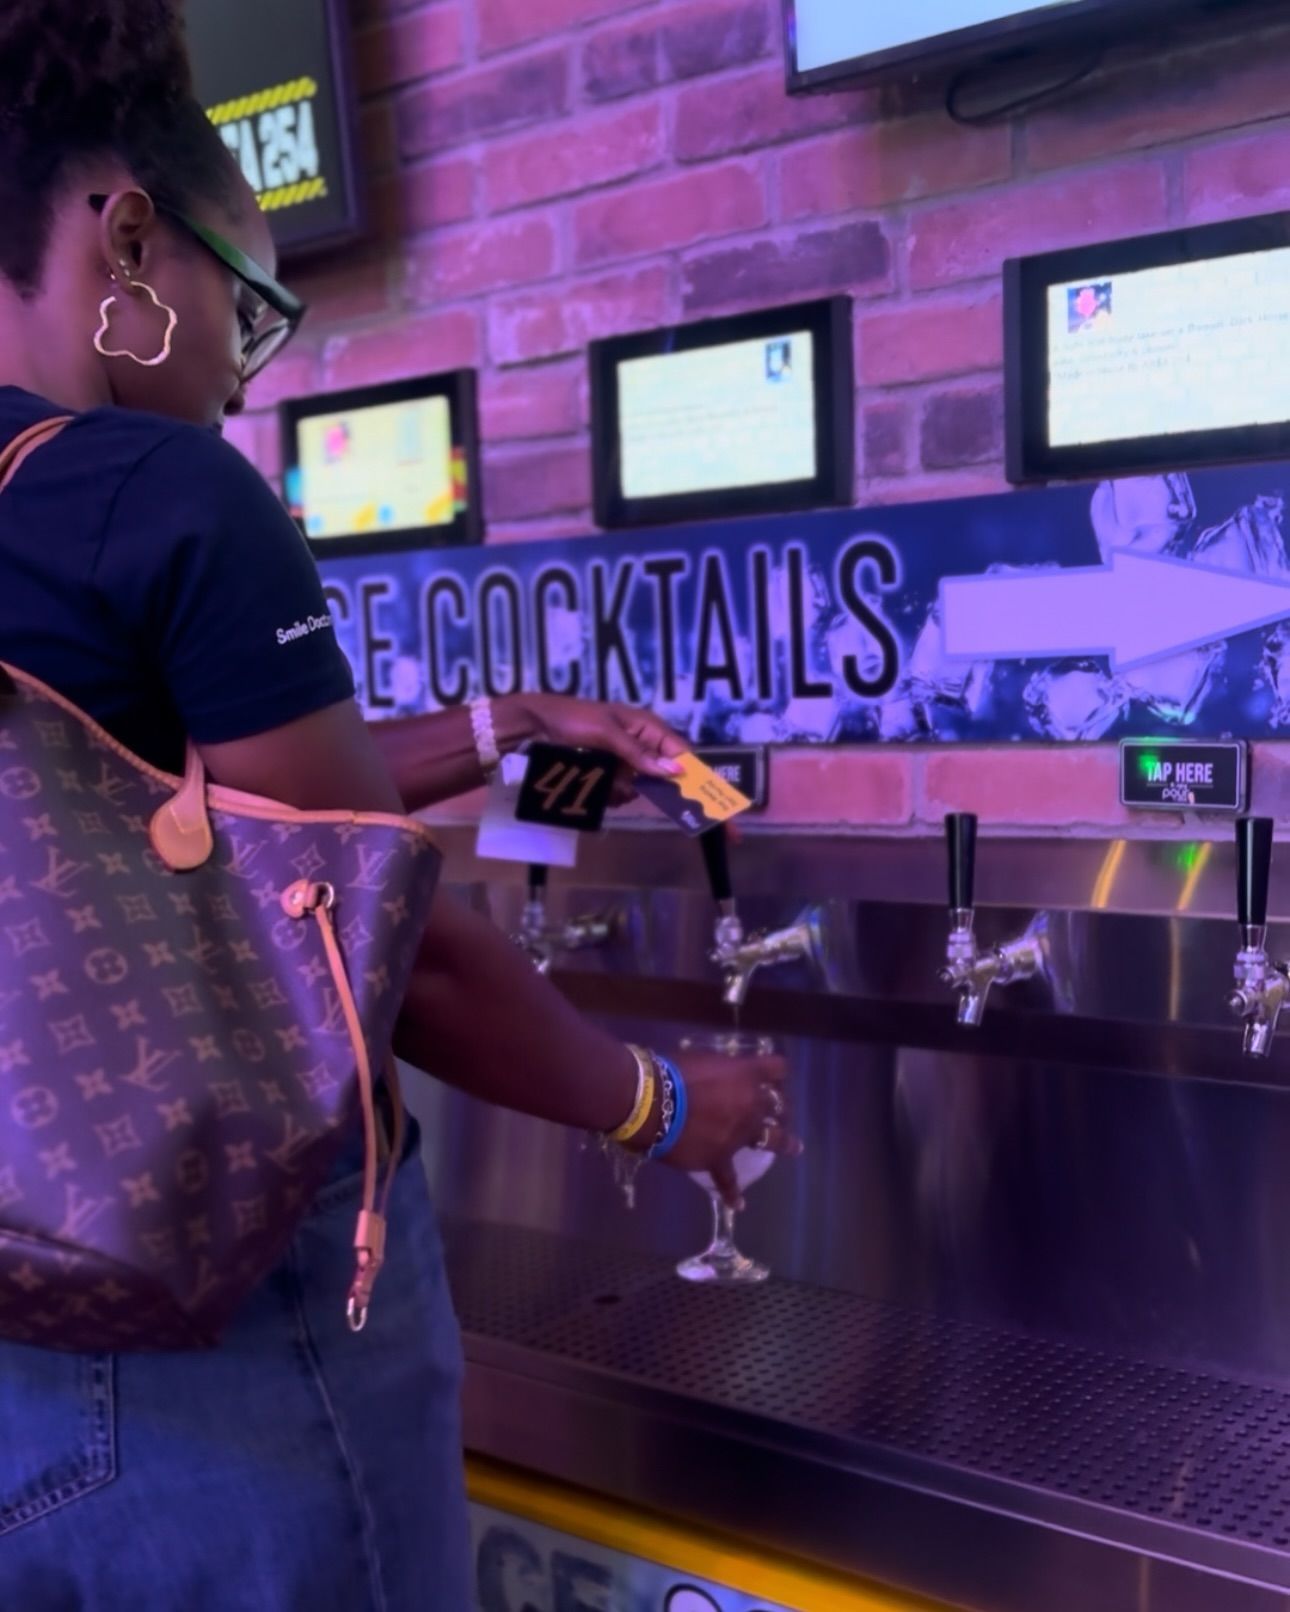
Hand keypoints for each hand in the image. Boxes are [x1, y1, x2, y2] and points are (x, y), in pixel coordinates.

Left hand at [503, 694, 685, 802]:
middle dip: (649, 786)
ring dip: (626, 791)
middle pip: (659, 772)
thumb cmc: (575, 721)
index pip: (678, 750)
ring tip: (609, 790)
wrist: (537, 723)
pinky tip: (601, 794)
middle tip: (635, 793)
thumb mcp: (609, 735)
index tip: (690, 795)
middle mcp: (639, 742)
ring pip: (637, 784)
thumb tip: (675, 771)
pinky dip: (612, 793)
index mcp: (646, 726)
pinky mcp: (606, 769)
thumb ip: (640, 754)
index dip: (686, 770)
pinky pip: (619, 787)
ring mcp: (622, 757)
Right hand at [659, 1046, 798, 1208]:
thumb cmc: (673, 1072)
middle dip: (781, 1107)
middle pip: (779, 1105)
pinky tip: (738, 1205)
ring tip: (795, 1147)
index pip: (777, 1069)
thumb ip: (719, 1070)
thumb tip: (719, 1077)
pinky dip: (732, 1193)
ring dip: (784, 1143)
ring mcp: (739, 1135)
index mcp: (747, 1075)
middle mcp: (751, 1105)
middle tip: (780, 1110)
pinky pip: (728, 1180)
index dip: (777, 1074)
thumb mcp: (703, 1060)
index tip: (775, 1076)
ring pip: (771, 1139)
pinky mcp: (720, 1159)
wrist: (653, 1104)